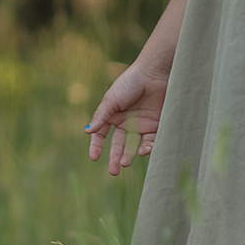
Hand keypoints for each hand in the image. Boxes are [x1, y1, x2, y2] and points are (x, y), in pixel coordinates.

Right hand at [85, 61, 168, 176]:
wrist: (154, 73)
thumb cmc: (130, 82)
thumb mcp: (111, 99)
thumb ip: (101, 116)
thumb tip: (87, 132)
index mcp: (112, 115)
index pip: (101, 135)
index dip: (96, 146)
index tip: (94, 157)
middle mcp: (126, 122)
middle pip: (119, 145)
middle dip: (115, 158)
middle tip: (113, 171)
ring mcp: (142, 125)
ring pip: (134, 146)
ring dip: (130, 155)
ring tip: (126, 162)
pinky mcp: (157, 126)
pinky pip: (151, 141)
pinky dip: (147, 148)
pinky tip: (143, 151)